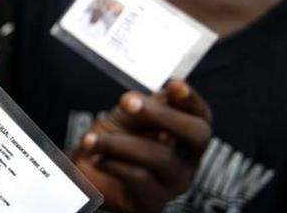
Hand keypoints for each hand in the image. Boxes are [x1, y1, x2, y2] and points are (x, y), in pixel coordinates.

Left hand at [72, 80, 211, 212]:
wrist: (84, 171)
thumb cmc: (113, 139)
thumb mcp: (127, 117)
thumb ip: (145, 105)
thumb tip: (164, 93)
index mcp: (185, 136)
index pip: (201, 116)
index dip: (191, 100)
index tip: (174, 85)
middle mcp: (187, 161)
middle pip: (196, 135)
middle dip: (163, 114)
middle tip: (128, 102)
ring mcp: (173, 183)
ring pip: (160, 156)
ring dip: (120, 142)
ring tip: (92, 139)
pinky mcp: (153, 203)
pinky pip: (139, 177)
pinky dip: (113, 163)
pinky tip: (97, 158)